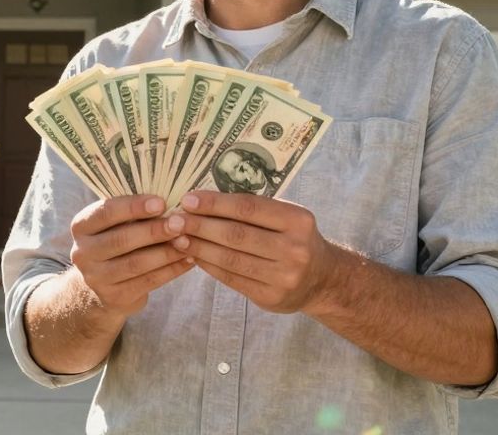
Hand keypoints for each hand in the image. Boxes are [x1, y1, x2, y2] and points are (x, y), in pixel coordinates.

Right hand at [68, 195, 194, 318]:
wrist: (101, 286)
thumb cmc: (115, 241)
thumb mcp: (113, 224)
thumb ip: (132, 212)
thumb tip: (169, 196)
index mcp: (81, 226)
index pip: (105, 212)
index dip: (133, 206)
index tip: (161, 202)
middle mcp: (82, 252)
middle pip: (121, 239)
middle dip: (154, 231)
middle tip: (180, 223)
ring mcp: (96, 278)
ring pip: (136, 263)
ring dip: (166, 252)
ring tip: (188, 241)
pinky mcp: (114, 297)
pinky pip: (148, 281)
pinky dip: (171, 270)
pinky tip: (188, 259)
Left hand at [168, 190, 338, 313]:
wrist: (323, 280)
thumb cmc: (295, 239)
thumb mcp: (286, 218)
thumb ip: (254, 210)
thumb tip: (202, 201)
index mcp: (298, 220)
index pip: (248, 208)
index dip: (215, 203)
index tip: (188, 199)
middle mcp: (294, 249)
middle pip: (236, 234)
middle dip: (200, 226)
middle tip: (174, 220)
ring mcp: (284, 276)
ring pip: (231, 259)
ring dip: (199, 247)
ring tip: (178, 238)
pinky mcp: (271, 297)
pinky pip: (232, 278)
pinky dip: (209, 265)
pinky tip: (194, 256)